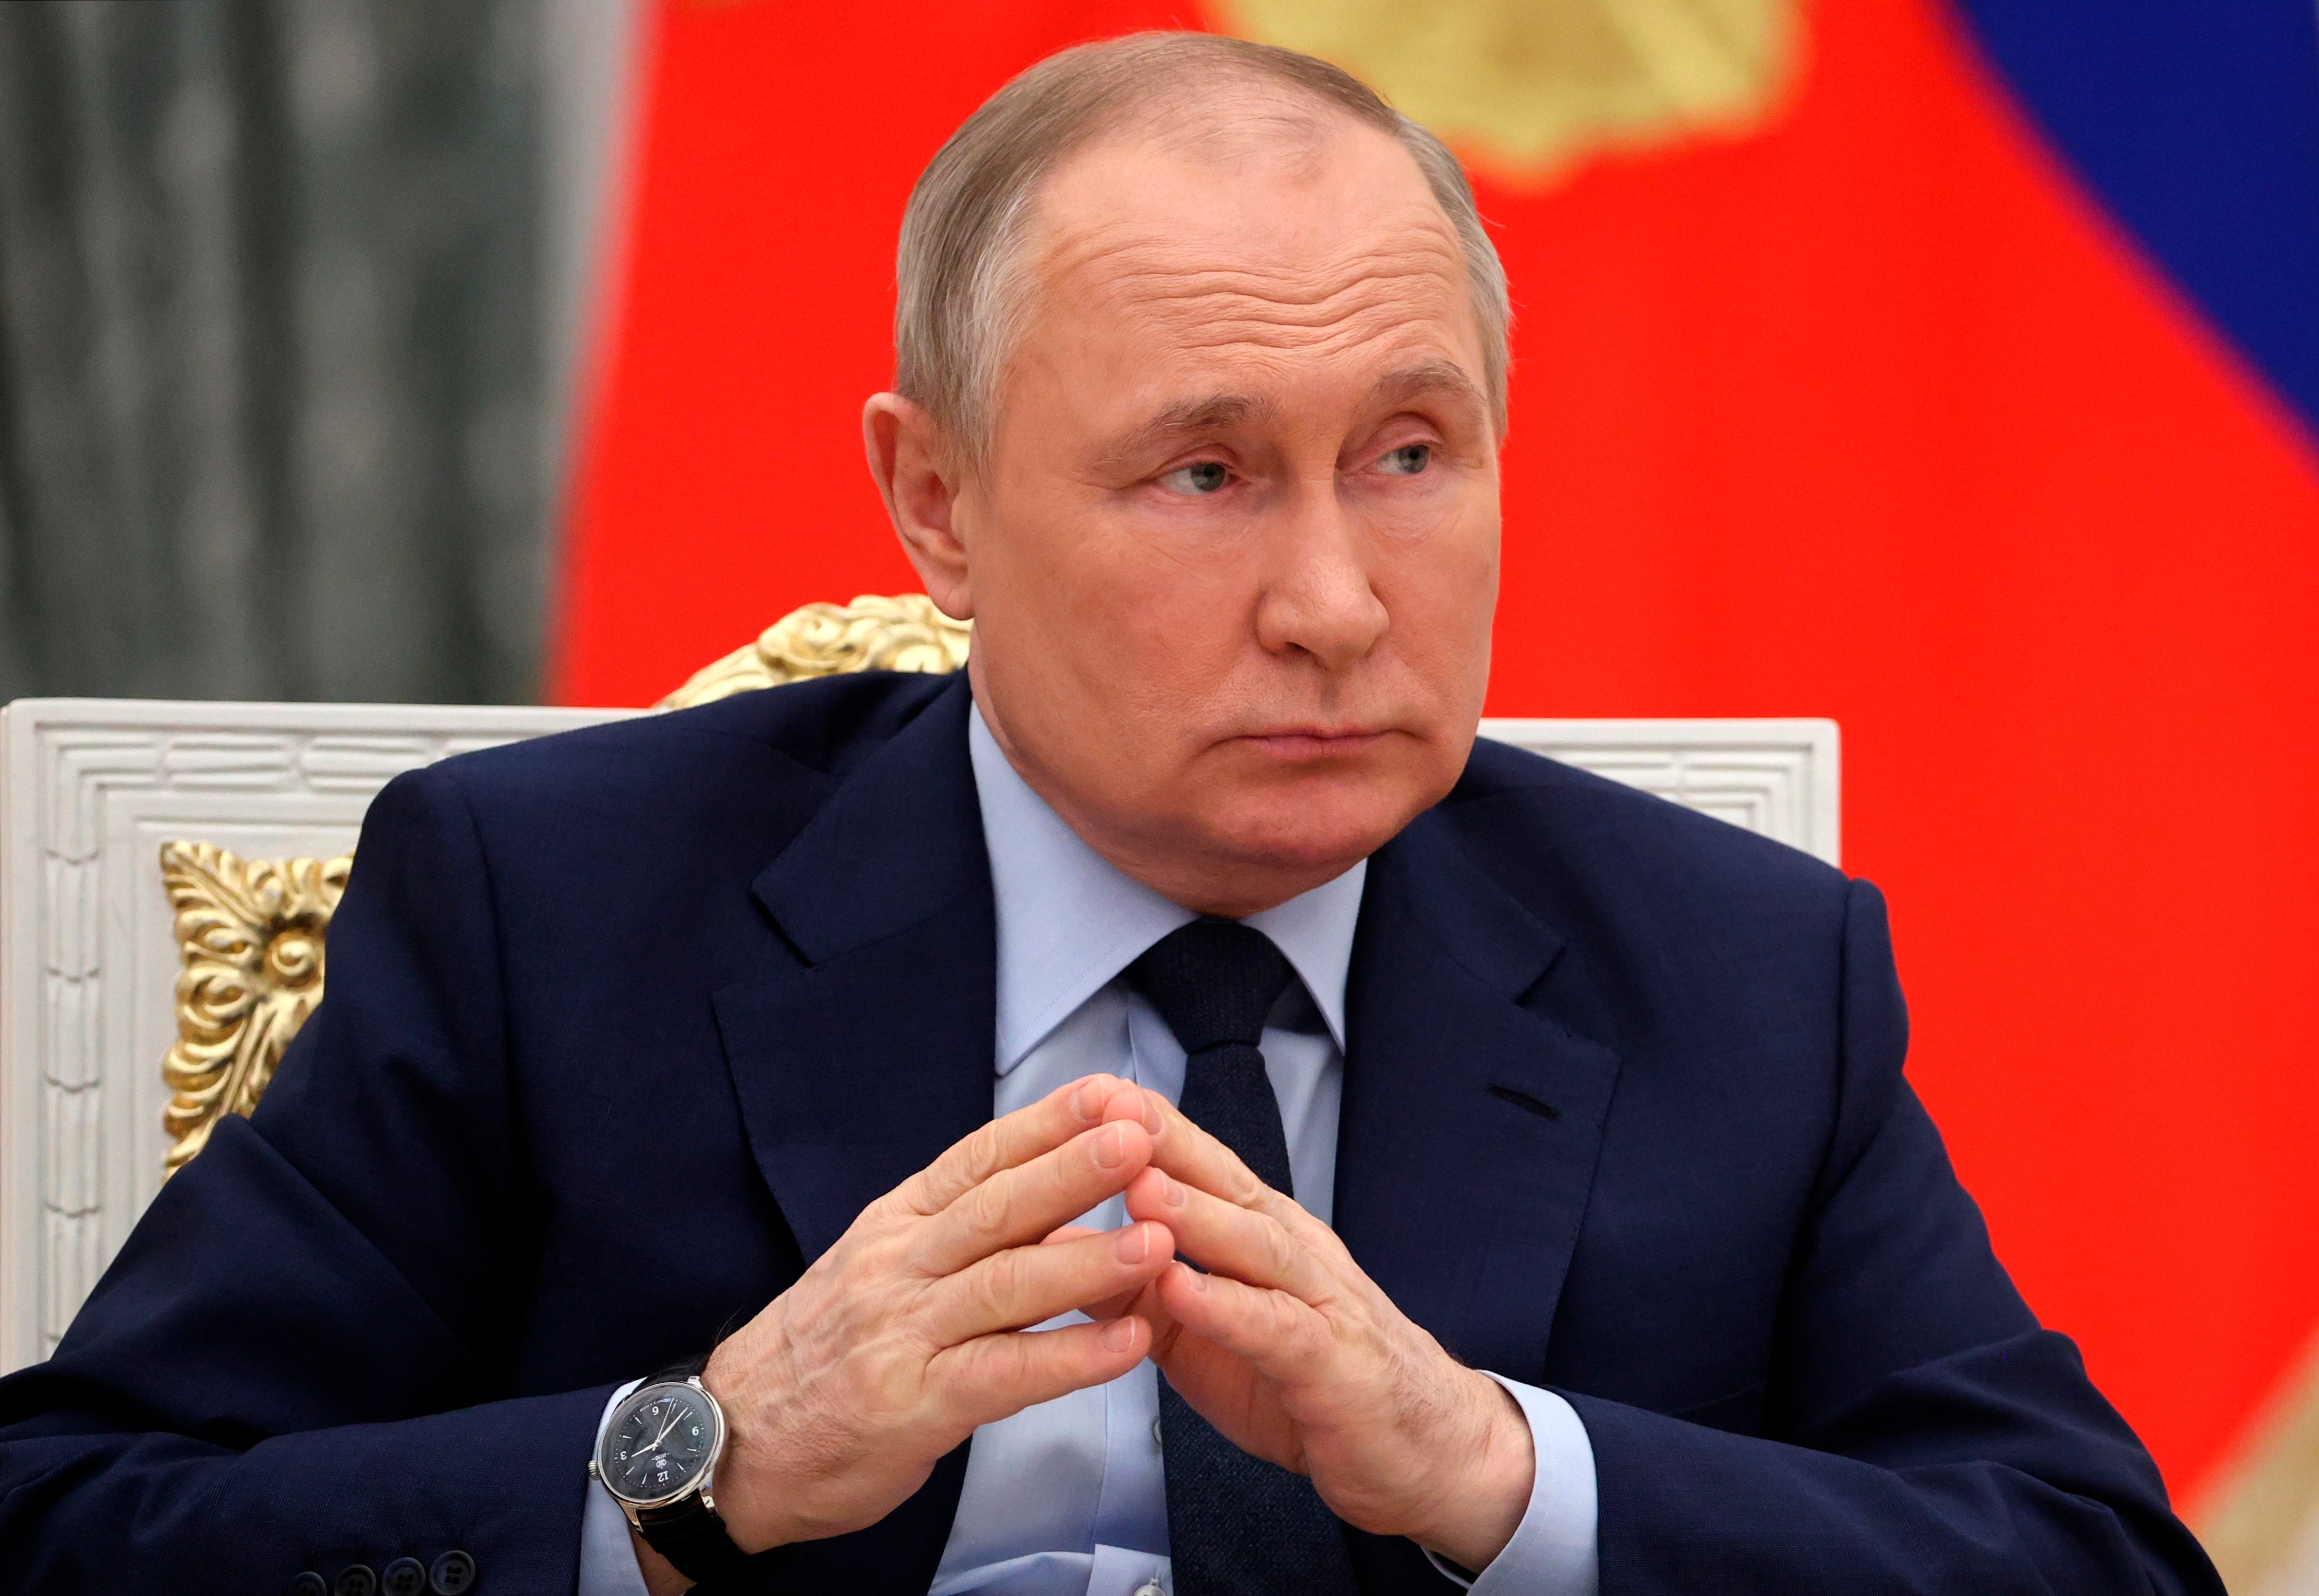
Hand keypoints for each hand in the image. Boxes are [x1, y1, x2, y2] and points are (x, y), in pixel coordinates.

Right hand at [650, 1076, 1173, 1587]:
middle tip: (1140, 1136)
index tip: (1107, 1094)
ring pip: (1006, 1284)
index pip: (977, 1159)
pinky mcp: (914, 1405)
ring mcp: (903, 1334)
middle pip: (996, 1207)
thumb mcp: (877, 1271)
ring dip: (1088, 1261)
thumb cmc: (818, 1356)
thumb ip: (957, 1239)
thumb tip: (1054, 1207)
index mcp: (893, 1226)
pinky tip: (1127, 1343)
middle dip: (1074, 1169)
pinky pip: (1005, 1374)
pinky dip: (1072, 1358)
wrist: (728, 1443)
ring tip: (1157, 1240)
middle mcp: (897, 1267)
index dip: (1045, 1124)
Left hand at [1117, 1095, 1535, 1573]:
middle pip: (1228, 1184)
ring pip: (1254, 1243)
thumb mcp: (1204, 1333)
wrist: (1422, 1449)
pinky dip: (1226, 1307)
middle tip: (1110, 1107)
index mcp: (1262, 1235)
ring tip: (1140, 1186)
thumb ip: (1137, 1291)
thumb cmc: (1310, 1382)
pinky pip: (1275, 1327)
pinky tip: (1182, 1291)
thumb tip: (1057, 1249)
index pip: (1203, 1167)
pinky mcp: (1330, 1363)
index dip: (1150, 1129)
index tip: (1090, 1092)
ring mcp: (1318, 1301)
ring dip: (1196, 1213)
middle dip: (1168, 1142)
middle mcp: (1293, 1251)